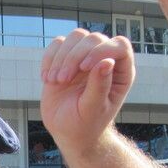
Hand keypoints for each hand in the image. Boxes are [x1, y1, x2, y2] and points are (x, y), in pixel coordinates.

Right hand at [40, 30, 134, 158]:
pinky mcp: (66, 58)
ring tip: (55, 80)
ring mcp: (85, 57)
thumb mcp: (93, 109)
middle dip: (75, 56)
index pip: (120, 46)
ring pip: (76, 37)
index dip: (102, 50)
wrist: (67, 130)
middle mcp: (105, 60)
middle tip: (62, 80)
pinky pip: (57, 44)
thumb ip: (100, 86)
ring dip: (61, 57)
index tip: (84, 67)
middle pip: (94, 38)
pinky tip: (47, 78)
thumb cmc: (85, 124)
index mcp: (120, 72)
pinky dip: (49, 58)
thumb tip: (107, 61)